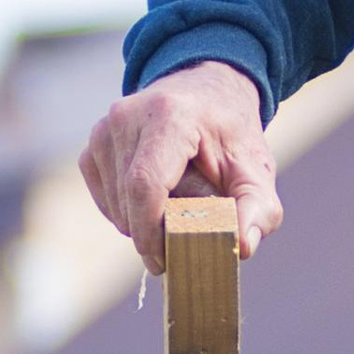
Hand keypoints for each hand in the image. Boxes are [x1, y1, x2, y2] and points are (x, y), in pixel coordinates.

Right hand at [78, 62, 283, 269]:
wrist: (206, 91)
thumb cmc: (231, 134)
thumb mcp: (256, 169)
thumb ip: (258, 209)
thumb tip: (242, 248)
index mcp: (169, 116)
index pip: (145, 185)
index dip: (150, 231)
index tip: (164, 261)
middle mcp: (127, 117)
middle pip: (129, 200)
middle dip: (153, 232)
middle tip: (185, 239)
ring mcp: (104, 130)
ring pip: (115, 204)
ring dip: (143, 222)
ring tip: (177, 210)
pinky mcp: (94, 145)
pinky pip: (105, 199)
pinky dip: (129, 212)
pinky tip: (156, 201)